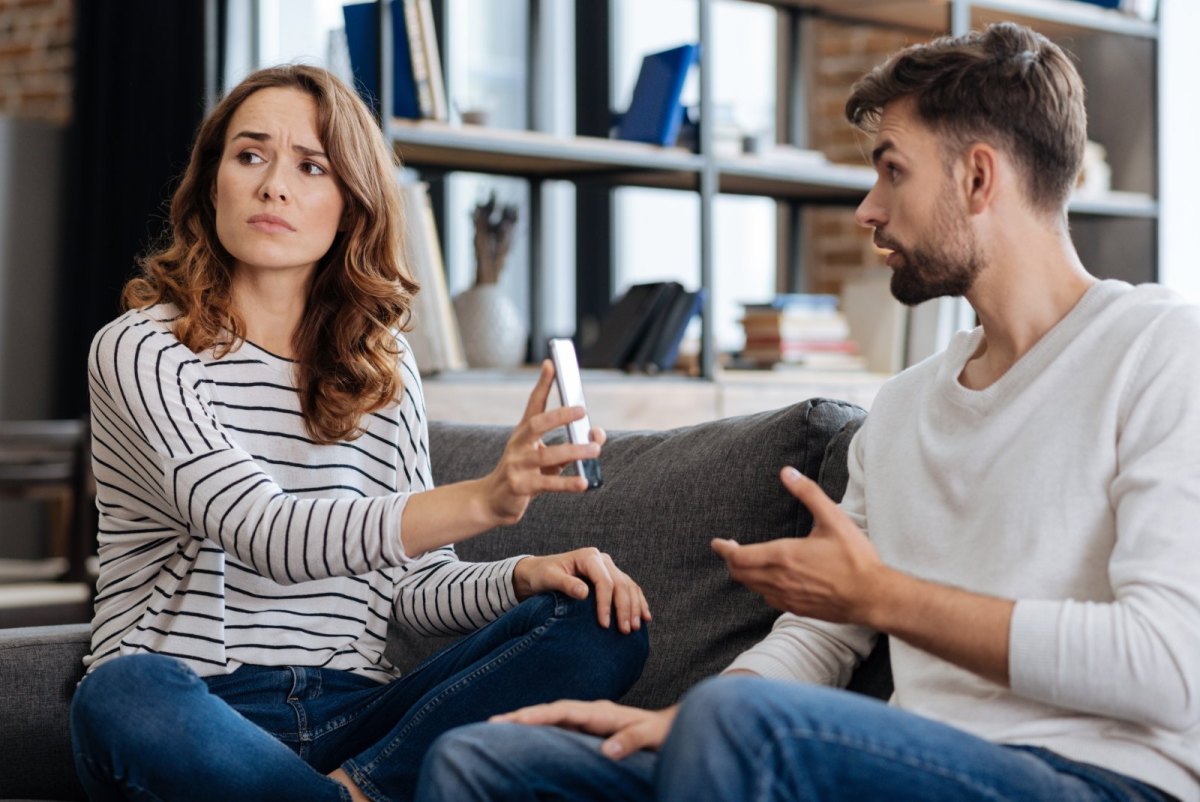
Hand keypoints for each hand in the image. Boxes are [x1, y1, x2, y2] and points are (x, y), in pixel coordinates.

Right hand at [480, 360, 605, 526]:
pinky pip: (548, 484)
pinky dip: (568, 483)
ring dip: (574, 451)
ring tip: (595, 450)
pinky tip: (584, 482)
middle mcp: (518, 445)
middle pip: (537, 424)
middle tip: (582, 410)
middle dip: (560, 415)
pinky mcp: (520, 486)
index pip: (533, 403)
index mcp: (524, 433)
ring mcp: (517, 465)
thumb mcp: (549, 458)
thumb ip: (574, 445)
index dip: (543, 384)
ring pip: (547, 455)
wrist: (494, 501)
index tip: (551, 364)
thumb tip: (599, 436)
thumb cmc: (526, 474)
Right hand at [491, 700, 676, 759]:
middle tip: (492, 723)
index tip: (517, 721)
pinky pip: (557, 726)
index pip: (565, 711)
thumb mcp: (650, 736)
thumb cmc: (660, 733)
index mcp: (601, 712)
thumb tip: (607, 751)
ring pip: (551, 717)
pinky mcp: (586, 728)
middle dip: (522, 715)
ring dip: (526, 720)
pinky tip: (522, 735)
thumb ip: (630, 741)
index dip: (540, 715)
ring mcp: (586, 719)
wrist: (668, 728)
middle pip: (550, 711)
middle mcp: (590, 712)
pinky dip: (538, 728)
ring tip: (498, 727)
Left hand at [512, 547, 651, 632]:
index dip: (606, 604)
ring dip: (635, 607)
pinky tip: (645, 617)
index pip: (605, 582)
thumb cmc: (542, 574)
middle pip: (621, 584)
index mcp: (589, 557)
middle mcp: (603, 560)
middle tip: (625, 630)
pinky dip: (639, 602)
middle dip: (625, 609)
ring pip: (629, 587)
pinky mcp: (611, 578)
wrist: (540, 572)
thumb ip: (566, 584)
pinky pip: (630, 589)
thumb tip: (584, 593)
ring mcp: (609, 568)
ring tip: (634, 628)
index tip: (604, 624)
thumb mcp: (549, 578)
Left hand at [712, 466, 885, 624]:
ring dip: (745, 574)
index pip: (739, 556)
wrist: (872, 597)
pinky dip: (761, 588)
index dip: (724, 549)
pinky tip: (770, 581)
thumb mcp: (833, 518)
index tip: (717, 543)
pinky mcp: (797, 609)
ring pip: (753, 587)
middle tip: (729, 549)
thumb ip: (808, 493)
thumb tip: (787, 472)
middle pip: (740, 574)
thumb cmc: (855, 558)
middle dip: (731, 561)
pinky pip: (768, 599)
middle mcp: (779, 579)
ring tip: (746, 562)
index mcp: (783, 556)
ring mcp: (787, 597)